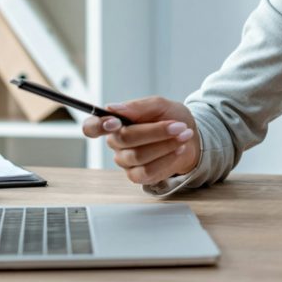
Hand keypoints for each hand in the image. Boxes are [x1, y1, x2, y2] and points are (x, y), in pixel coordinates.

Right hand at [82, 96, 200, 185]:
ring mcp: (126, 161)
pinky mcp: (138, 176)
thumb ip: (137, 106)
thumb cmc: (171, 117)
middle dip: (156, 131)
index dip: (97, 126)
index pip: (91, 127)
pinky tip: (179, 150)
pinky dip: (167, 159)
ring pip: (139, 156)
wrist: (190, 135)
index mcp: (115, 123)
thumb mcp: (159, 105)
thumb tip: (112, 108)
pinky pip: (148, 171)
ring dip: (166, 144)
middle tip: (178, 126)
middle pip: (125, 138)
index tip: (113, 122)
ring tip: (184, 135)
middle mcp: (116, 143)